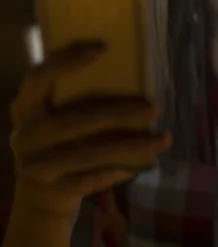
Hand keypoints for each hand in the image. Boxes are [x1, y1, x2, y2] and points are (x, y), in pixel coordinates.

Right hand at [9, 41, 170, 219]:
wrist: (38, 199)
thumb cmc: (57, 142)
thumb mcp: (54, 118)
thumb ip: (74, 97)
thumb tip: (127, 68)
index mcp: (26, 107)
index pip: (39, 77)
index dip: (66, 61)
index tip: (101, 48)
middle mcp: (26, 134)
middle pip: (76, 120)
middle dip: (121, 113)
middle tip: (155, 108)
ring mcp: (35, 166)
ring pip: (90, 153)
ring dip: (131, 145)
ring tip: (163, 138)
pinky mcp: (51, 192)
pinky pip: (90, 179)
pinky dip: (116, 171)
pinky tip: (141, 164)